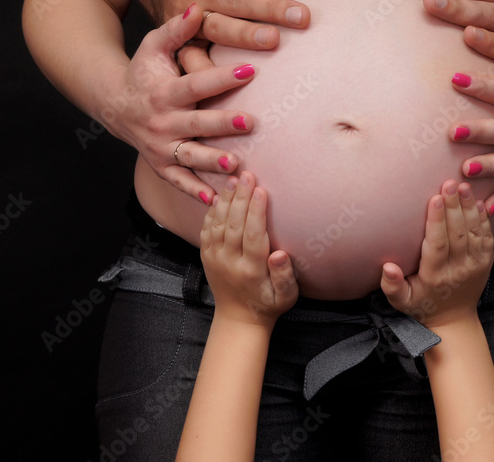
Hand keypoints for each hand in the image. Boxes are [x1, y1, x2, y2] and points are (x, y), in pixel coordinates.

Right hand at [105, 5, 257, 201]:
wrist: (114, 105)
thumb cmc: (143, 71)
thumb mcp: (154, 46)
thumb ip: (177, 29)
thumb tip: (198, 7)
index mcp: (164, 92)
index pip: (196, 84)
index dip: (221, 77)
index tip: (250, 70)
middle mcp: (162, 122)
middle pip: (196, 124)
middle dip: (222, 123)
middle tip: (250, 121)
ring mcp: (162, 147)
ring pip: (190, 157)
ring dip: (212, 162)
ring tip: (236, 166)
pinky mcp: (162, 165)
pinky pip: (179, 181)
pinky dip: (196, 192)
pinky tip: (217, 200)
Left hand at [200, 171, 298, 325]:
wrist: (238, 319)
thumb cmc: (268, 305)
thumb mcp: (286, 297)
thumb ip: (284, 276)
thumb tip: (280, 254)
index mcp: (251, 270)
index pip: (253, 235)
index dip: (256, 212)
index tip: (261, 190)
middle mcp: (230, 262)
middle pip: (234, 224)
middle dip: (240, 197)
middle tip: (246, 174)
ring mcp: (215, 258)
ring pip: (218, 224)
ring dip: (225, 199)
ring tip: (231, 179)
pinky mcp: (206, 256)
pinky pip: (206, 230)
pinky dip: (211, 211)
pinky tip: (218, 195)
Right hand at [381, 181, 493, 329]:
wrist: (453, 320)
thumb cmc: (422, 305)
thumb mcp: (401, 301)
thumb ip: (392, 286)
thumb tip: (387, 267)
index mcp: (435, 276)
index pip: (437, 244)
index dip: (437, 220)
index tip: (434, 198)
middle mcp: (458, 269)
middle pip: (457, 233)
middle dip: (454, 206)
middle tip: (450, 182)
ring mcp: (475, 265)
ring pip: (473, 231)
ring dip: (469, 207)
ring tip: (464, 186)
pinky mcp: (486, 261)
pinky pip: (487, 236)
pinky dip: (484, 218)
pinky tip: (478, 201)